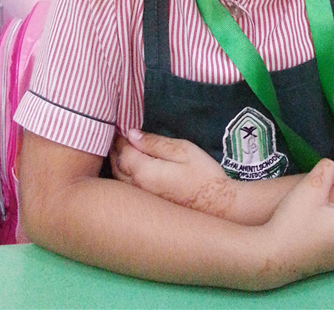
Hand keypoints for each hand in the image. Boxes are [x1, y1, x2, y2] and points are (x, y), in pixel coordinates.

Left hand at [111, 130, 234, 216]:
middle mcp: (137, 188)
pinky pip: (127, 189)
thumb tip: (131, 134)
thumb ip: (155, 142)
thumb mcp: (182, 150)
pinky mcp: (147, 207)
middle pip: (116, 166)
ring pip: (119, 179)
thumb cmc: (203, 174)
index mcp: (144, 172)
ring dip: (117, 164)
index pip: (123, 151)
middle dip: (115, 150)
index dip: (120, 138)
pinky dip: (122, 176)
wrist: (218, 206)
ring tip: (121, 150)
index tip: (120, 127)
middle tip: (117, 137)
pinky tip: (128, 170)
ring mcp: (141, 200)